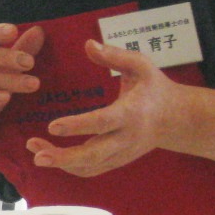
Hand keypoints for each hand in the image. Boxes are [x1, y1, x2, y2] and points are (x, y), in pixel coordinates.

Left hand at [26, 39, 178, 176]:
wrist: (178, 119)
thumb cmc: (155, 88)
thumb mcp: (141, 66)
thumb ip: (115, 55)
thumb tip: (88, 44)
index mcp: (132, 113)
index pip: (102, 122)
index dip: (77, 126)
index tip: (52, 126)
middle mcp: (126, 138)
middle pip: (94, 155)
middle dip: (64, 158)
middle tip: (37, 156)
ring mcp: (122, 153)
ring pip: (90, 166)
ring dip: (62, 163)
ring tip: (36, 154)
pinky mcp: (118, 161)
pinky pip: (92, 170)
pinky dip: (71, 168)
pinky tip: (52, 156)